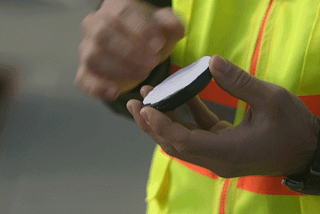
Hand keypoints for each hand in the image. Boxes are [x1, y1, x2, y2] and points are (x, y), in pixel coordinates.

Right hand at [75, 0, 183, 100]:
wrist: (134, 50)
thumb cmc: (147, 36)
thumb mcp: (162, 28)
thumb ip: (170, 24)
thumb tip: (176, 27)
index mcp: (115, 7)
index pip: (123, 12)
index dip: (141, 28)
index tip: (158, 44)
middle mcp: (95, 24)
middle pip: (104, 34)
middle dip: (130, 50)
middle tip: (152, 62)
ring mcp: (87, 48)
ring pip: (93, 56)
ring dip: (118, 68)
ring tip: (142, 74)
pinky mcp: (85, 71)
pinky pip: (84, 79)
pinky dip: (97, 87)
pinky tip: (114, 92)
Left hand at [127, 55, 319, 177]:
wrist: (307, 150)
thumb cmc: (293, 128)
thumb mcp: (271, 100)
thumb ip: (239, 82)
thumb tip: (212, 62)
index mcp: (226, 152)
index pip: (183, 142)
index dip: (161, 125)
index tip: (145, 107)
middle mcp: (216, 159)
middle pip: (174, 144)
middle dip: (152, 124)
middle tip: (134, 103)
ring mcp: (217, 155)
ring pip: (181, 140)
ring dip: (164, 120)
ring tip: (147, 98)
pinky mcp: (221, 146)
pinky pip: (197, 132)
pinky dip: (186, 116)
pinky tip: (180, 96)